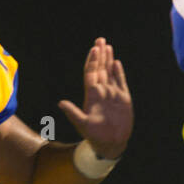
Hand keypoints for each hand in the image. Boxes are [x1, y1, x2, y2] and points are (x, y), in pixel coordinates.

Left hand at [59, 39, 131, 160]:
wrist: (111, 143)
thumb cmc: (95, 136)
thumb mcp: (82, 124)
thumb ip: (73, 113)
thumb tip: (61, 103)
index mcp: (91, 95)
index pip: (91, 74)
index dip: (92, 61)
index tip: (94, 49)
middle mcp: (101, 92)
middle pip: (100, 69)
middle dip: (100, 55)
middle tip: (100, 40)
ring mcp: (112, 95)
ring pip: (110, 73)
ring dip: (108, 60)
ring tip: (107, 46)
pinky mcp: (123, 99)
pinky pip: (120, 82)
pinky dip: (118, 72)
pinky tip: (116, 62)